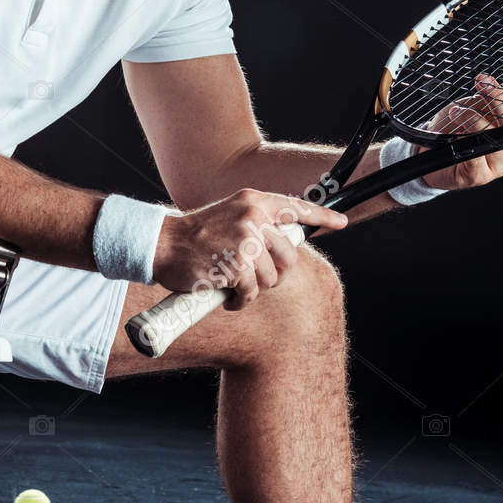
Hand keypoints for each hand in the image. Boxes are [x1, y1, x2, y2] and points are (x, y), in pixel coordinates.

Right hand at [152, 188, 345, 309]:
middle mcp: (254, 217)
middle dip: (276, 273)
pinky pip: (252, 292)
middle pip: (288, 255)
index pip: (296, 207)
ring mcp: (246, 241)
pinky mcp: (237, 265)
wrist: (162, 244)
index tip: (340, 222)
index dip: (322, 216)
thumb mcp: (229, 216)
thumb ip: (255, 224)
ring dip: (254, 289)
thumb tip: (282, 246)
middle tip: (256, 278)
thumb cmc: (194, 236)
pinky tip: (228, 297)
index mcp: (254, 201)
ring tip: (234, 285)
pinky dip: (241, 301)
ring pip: (270, 278)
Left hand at [421, 72, 502, 192]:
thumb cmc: (454, 128)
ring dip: (473, 117)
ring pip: (494, 135)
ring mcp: (497, 168)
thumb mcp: (477, 108)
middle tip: (484, 84)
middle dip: (500, 101)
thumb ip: (496, 101)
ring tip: (457, 110)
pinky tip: (453, 123)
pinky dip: (463, 129)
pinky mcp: (478, 177)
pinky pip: (476, 148)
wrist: (425, 152)